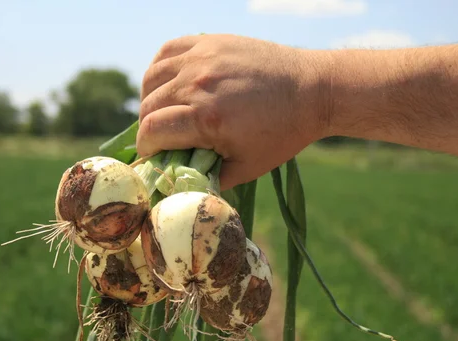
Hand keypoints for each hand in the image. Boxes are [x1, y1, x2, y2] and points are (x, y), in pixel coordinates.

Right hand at [137, 34, 324, 190]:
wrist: (311, 90)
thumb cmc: (282, 133)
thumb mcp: (247, 167)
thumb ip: (210, 178)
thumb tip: (181, 182)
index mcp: (206, 118)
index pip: (151, 130)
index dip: (146, 147)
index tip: (153, 155)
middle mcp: (198, 84)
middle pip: (148, 106)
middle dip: (148, 127)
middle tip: (161, 138)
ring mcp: (202, 58)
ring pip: (152, 78)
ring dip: (150, 99)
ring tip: (162, 112)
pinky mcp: (209, 41)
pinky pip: (167, 51)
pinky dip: (160, 69)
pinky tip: (169, 83)